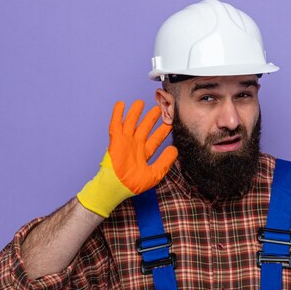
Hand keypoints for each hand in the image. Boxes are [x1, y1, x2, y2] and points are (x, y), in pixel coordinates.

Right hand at [77, 100, 177, 216]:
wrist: (117, 187)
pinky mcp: (115, 140)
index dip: (162, 131)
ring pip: (131, 123)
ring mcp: (125, 142)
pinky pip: (116, 124)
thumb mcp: (154, 174)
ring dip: (135, 113)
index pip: (155, 139)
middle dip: (151, 119)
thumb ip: (165, 162)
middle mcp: (135, 146)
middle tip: (158, 108)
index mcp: (144, 154)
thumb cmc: (134, 184)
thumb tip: (174, 150)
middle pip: (144, 128)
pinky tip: (121, 104)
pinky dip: (117, 114)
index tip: (170, 123)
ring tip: (140, 102)